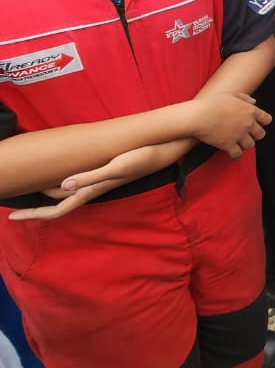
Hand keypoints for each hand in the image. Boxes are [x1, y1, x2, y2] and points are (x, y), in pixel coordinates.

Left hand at [9, 146, 161, 221]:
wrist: (167, 150)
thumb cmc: (143, 156)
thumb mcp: (117, 167)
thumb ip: (91, 177)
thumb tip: (62, 186)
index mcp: (92, 190)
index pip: (56, 209)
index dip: (33, 214)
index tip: (12, 217)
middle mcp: (93, 189)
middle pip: (58, 203)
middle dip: (36, 206)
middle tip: (13, 203)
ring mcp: (99, 181)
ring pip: (66, 192)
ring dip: (48, 193)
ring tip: (30, 187)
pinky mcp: (106, 171)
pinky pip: (78, 181)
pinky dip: (63, 182)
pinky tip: (60, 173)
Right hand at [195, 93, 271, 157]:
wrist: (198, 115)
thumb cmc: (212, 103)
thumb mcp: (231, 95)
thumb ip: (244, 98)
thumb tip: (254, 102)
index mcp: (250, 111)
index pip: (266, 119)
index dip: (263, 122)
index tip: (259, 124)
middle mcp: (248, 124)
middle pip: (260, 134)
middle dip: (255, 135)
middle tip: (249, 135)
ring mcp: (239, 135)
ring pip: (250, 145)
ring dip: (246, 145)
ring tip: (241, 144)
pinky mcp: (229, 145)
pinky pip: (237, 154)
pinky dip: (236, 156)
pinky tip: (234, 155)